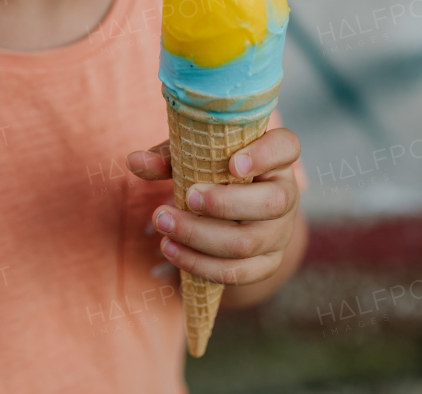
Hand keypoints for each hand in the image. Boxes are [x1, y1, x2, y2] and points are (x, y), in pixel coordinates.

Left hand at [126, 128, 301, 286]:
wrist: (237, 214)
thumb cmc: (216, 174)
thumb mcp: (197, 158)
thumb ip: (170, 157)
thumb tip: (135, 161)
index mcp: (276, 158)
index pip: (286, 147)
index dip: (264, 155)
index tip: (232, 163)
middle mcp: (286, 194)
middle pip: (272, 202)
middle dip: (224, 203)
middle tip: (186, 197)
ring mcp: (280, 233)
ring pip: (248, 242)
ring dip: (200, 236)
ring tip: (163, 224)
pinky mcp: (266, 264)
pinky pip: (238, 273)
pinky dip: (200, 264)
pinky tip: (172, 251)